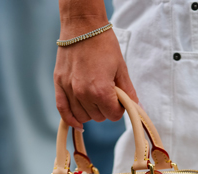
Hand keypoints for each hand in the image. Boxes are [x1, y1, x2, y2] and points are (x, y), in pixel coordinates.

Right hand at [54, 13, 137, 128]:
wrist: (83, 26)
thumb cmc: (103, 44)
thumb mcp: (121, 68)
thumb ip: (128, 93)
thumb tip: (138, 109)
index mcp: (100, 90)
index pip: (113, 115)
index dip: (119, 109)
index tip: (119, 99)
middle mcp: (83, 93)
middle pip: (98, 117)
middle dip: (105, 109)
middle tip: (107, 93)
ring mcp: (69, 89)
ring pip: (82, 116)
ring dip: (91, 112)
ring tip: (94, 98)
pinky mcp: (59, 84)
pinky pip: (62, 110)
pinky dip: (70, 119)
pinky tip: (78, 124)